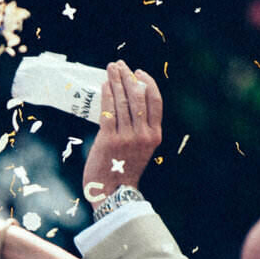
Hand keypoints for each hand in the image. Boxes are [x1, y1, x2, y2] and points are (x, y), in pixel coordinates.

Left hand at [82, 60, 162, 202]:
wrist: (112, 194)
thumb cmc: (124, 170)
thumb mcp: (141, 149)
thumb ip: (140, 130)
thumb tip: (130, 102)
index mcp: (154, 135)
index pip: (155, 101)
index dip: (147, 83)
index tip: (138, 72)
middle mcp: (143, 135)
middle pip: (137, 97)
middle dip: (127, 77)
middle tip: (120, 64)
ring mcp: (126, 137)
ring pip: (122, 102)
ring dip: (115, 81)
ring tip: (110, 69)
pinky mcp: (109, 140)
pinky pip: (108, 112)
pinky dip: (106, 95)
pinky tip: (104, 85)